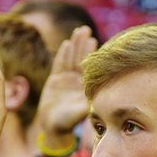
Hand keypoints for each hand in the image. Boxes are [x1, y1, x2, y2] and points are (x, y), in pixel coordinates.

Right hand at [37, 26, 96, 147]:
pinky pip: (59, 65)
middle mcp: (77, 80)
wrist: (54, 127)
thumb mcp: (83, 110)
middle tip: (87, 29)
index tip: (95, 40)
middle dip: (83, 44)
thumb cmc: (70, 121)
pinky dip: (62, 55)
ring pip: (70, 58)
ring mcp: (66, 79)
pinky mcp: (55, 80)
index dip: (91, 53)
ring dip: (74, 45)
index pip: (89, 66)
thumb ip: (90, 100)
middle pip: (80, 58)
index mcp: (86, 85)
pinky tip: (66, 44)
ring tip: (78, 32)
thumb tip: (102, 93)